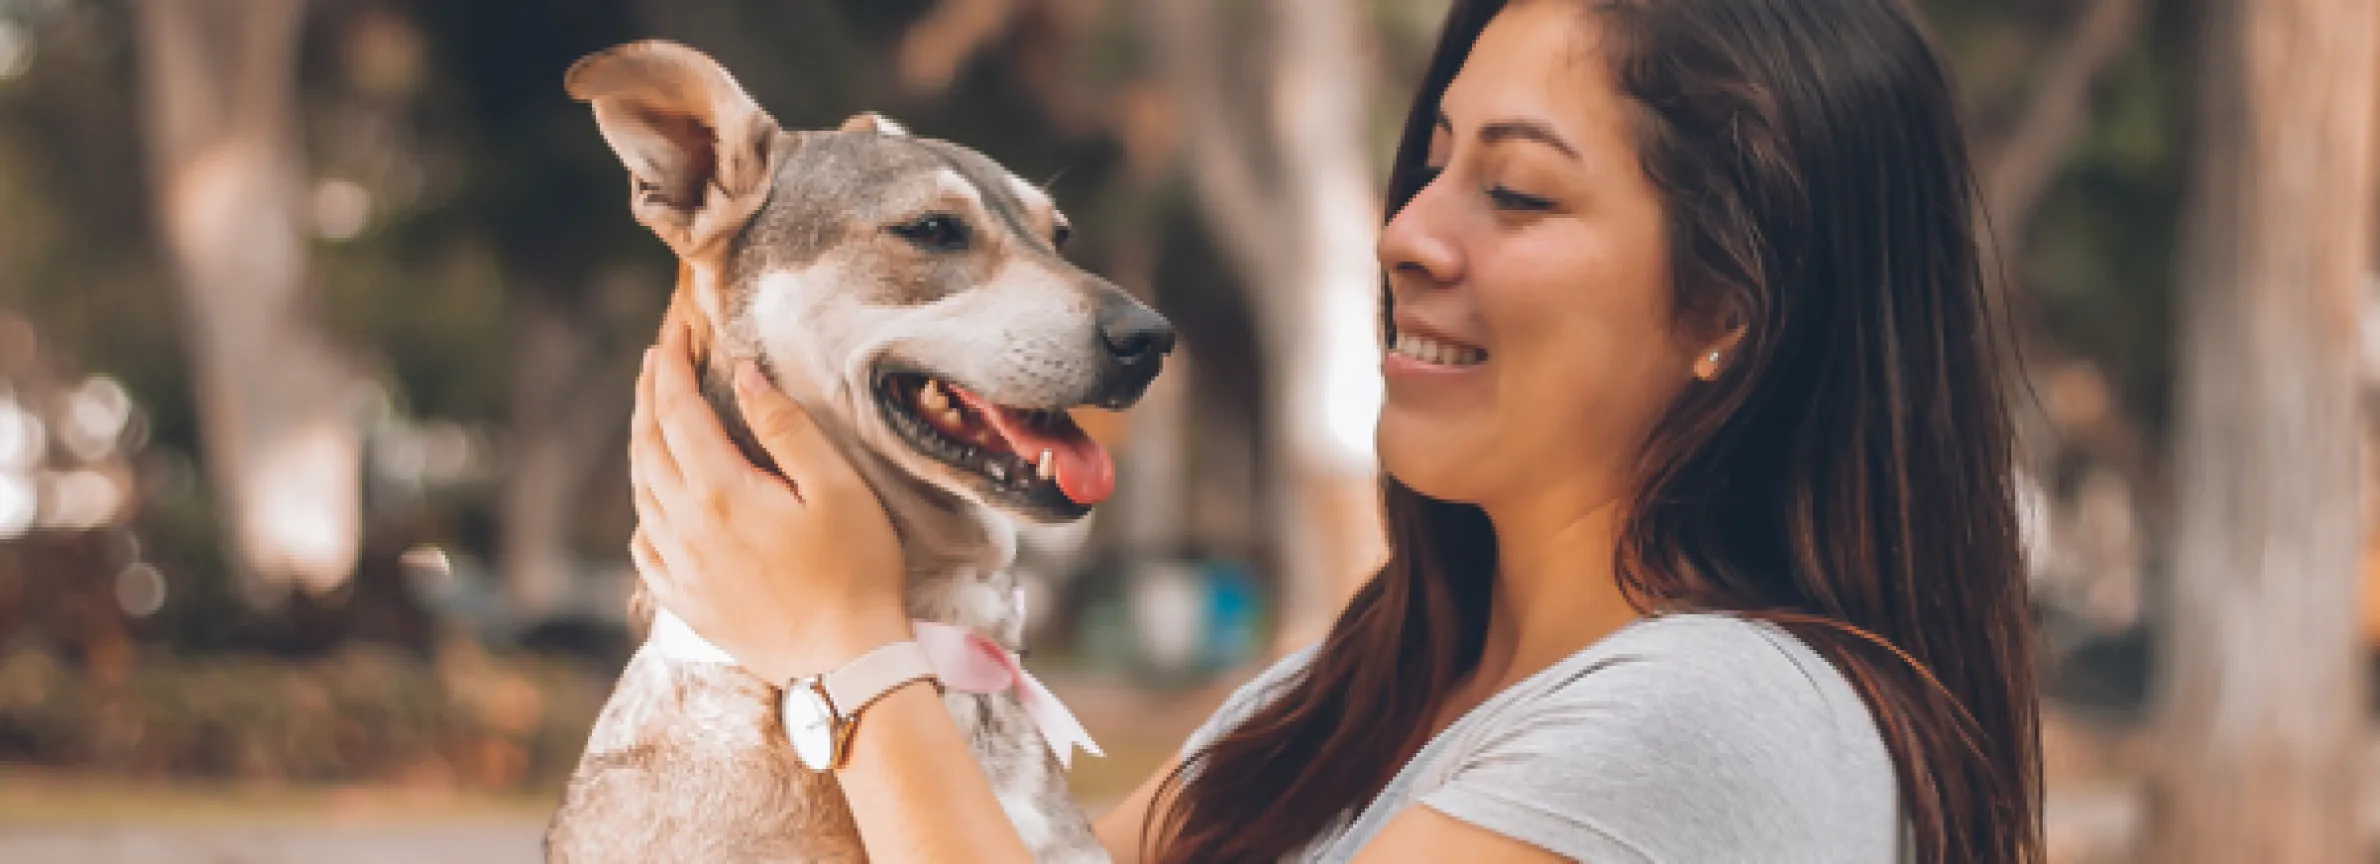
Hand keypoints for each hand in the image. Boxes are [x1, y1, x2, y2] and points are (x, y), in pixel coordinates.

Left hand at [628, 321, 909, 683]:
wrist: (847, 665)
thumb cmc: (855, 571)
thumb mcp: (836, 487)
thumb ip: (785, 427)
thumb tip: (743, 375)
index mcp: (719, 492)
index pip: (678, 411)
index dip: (670, 366)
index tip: (673, 332)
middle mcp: (685, 529)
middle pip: (648, 447)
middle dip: (649, 396)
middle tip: (656, 360)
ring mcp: (681, 571)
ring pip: (642, 495)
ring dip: (643, 446)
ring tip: (653, 417)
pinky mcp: (688, 605)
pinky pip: (646, 549)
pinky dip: (645, 512)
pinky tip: (656, 505)